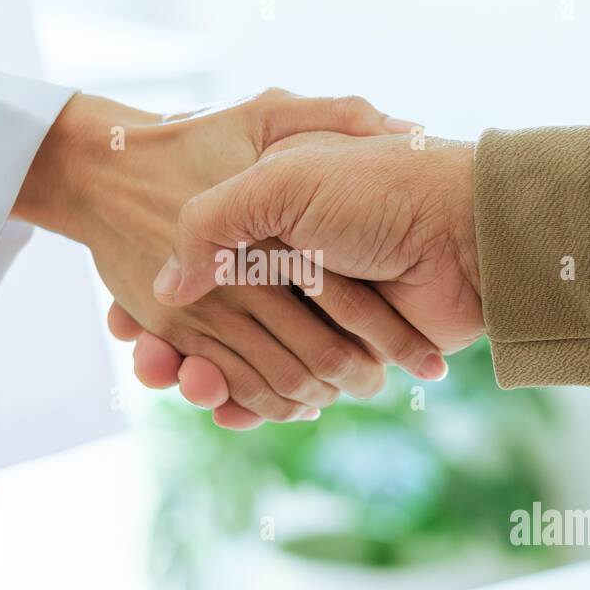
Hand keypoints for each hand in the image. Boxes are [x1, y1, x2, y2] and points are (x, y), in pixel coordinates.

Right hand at [15, 92, 446, 421]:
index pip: (193, 268)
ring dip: (206, 379)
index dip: (154, 297)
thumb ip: (212, 222)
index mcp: (265, 220)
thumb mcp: (281, 179)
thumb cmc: (376, 190)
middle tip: (147, 361)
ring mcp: (313, 315)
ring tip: (185, 383)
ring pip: (238, 360)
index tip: (124, 318)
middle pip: (208, 322)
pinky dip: (251, 406)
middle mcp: (285, 268)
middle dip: (171, 345)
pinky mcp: (341, 355)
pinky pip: (283, 390)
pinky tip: (224, 409)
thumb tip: (167, 289)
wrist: (465, 233)